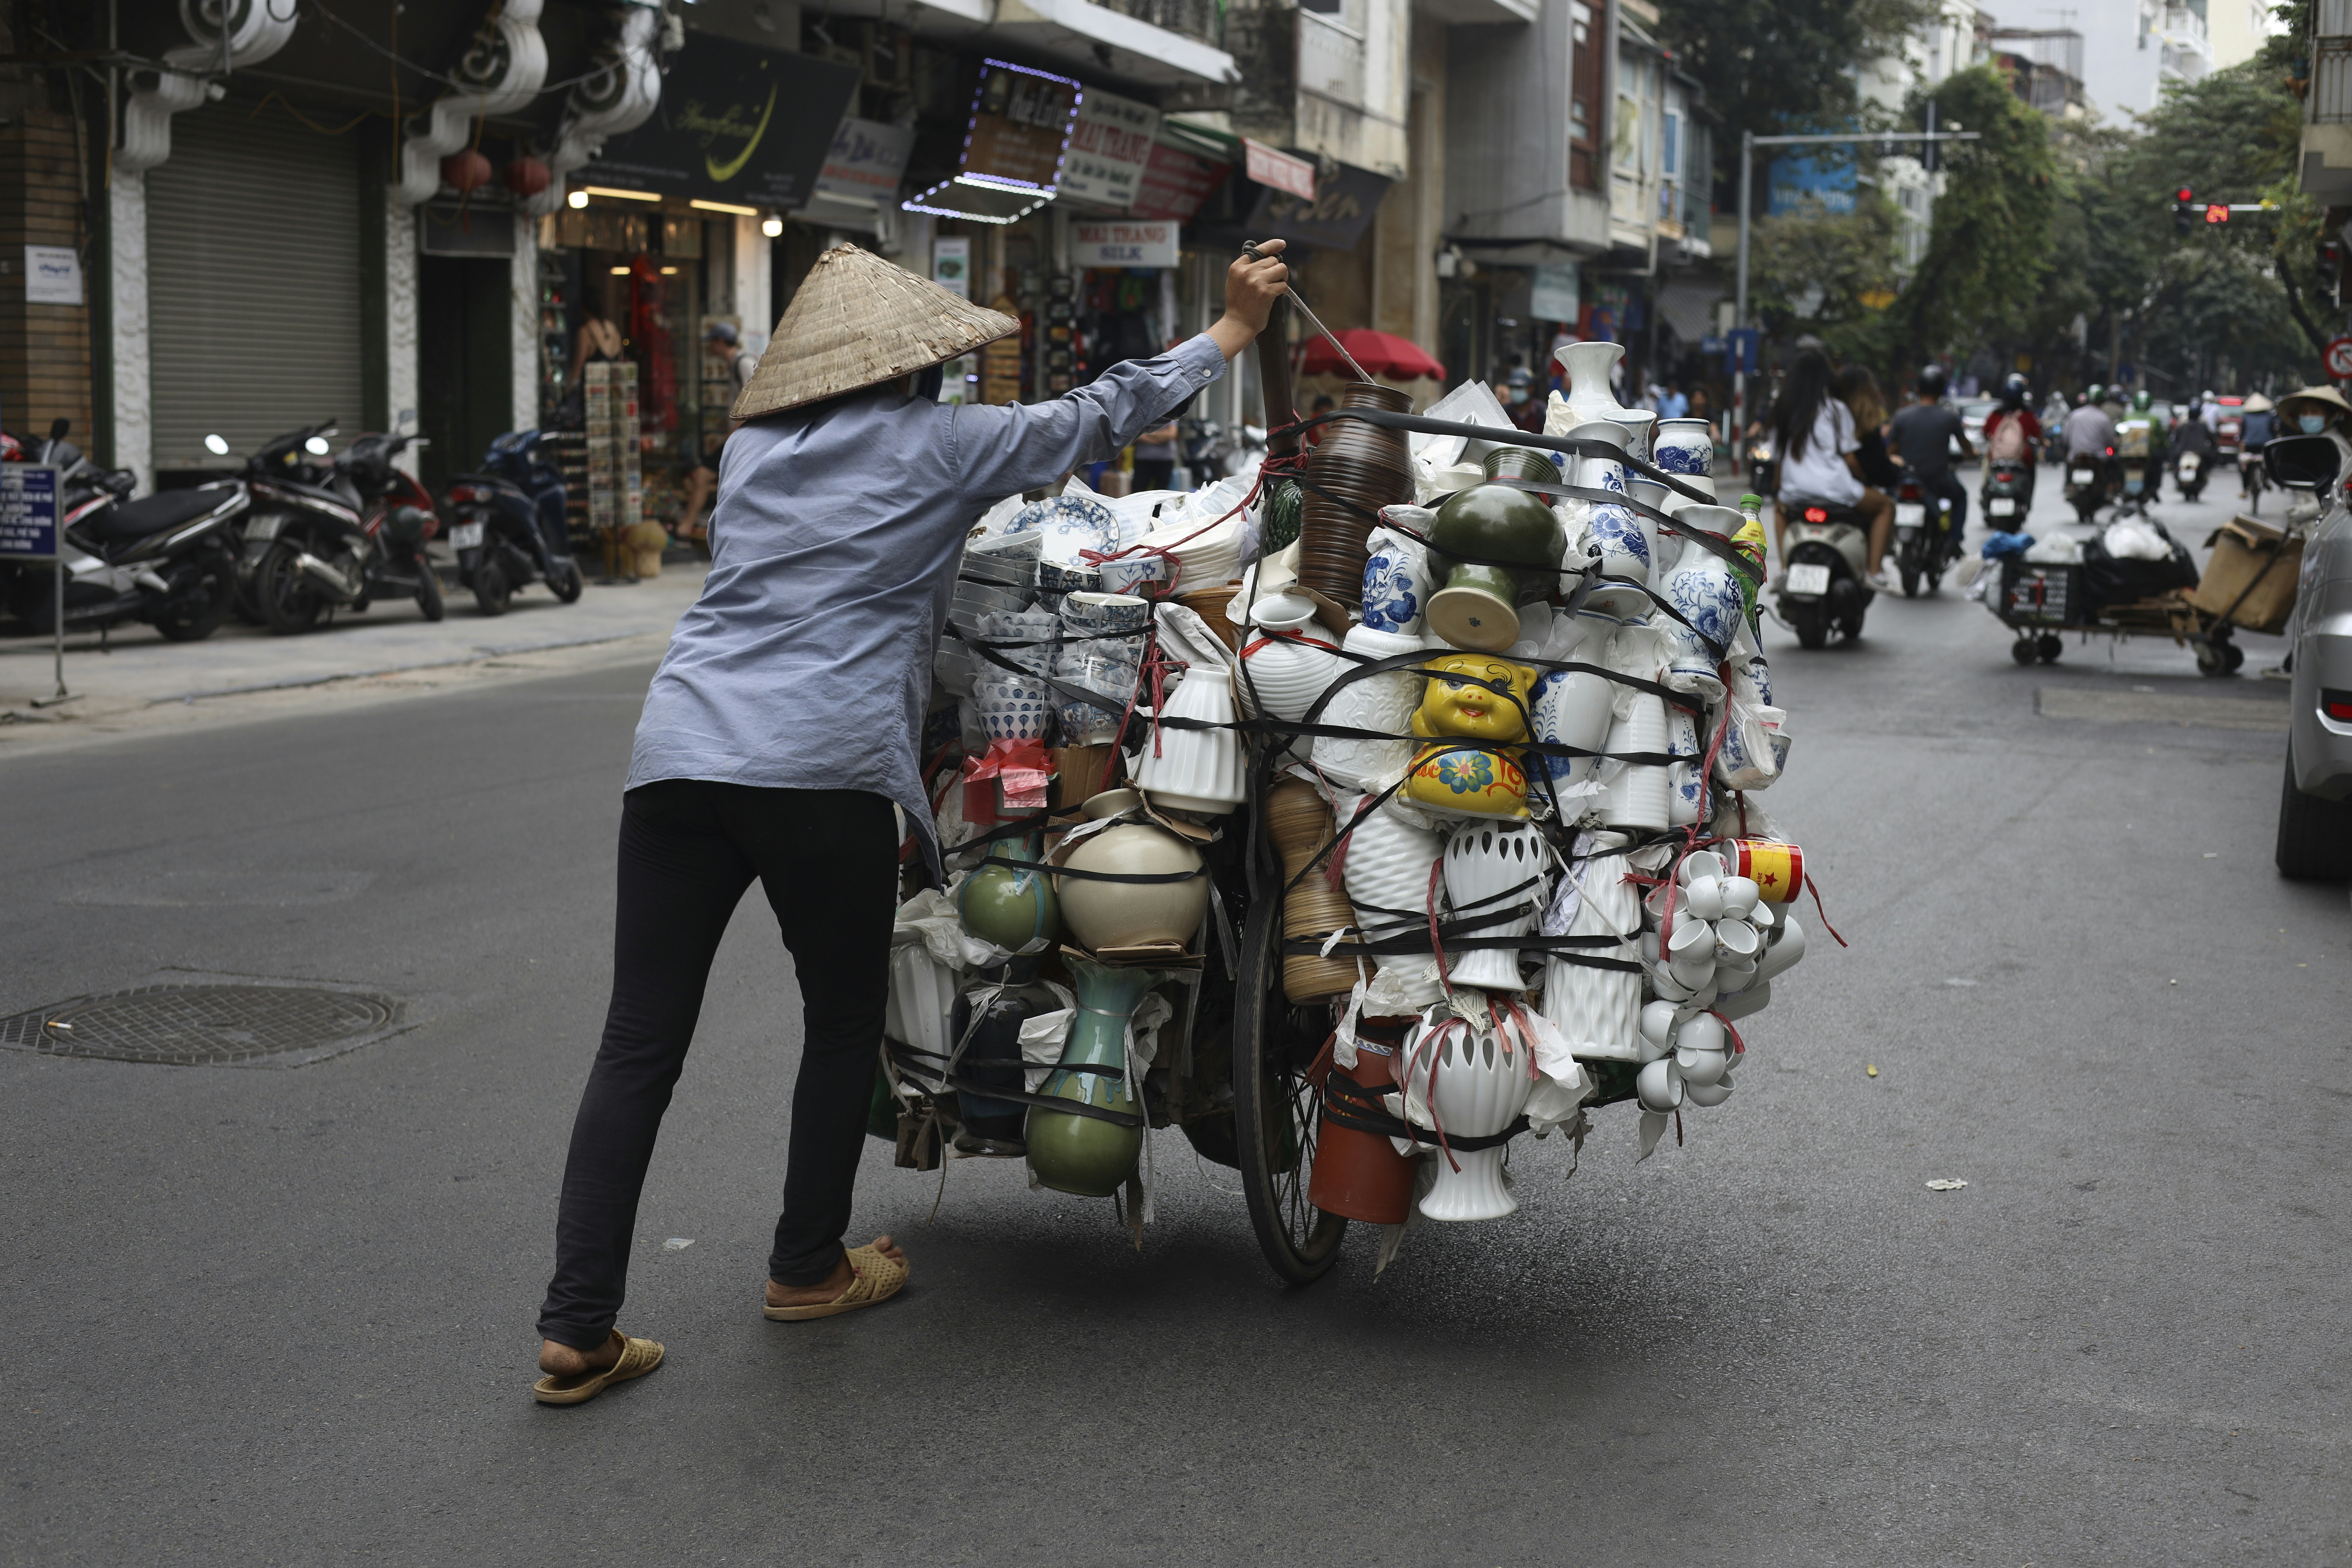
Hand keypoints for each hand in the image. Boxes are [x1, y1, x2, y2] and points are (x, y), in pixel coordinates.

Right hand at [1206, 241, 1289, 358]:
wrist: (1238, 324)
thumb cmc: (1238, 304)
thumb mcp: (1235, 281)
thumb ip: (1247, 268)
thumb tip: (1267, 258)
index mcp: (1238, 267)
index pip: (1258, 250)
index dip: (1272, 245)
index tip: (1282, 244)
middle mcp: (1247, 271)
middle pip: (1273, 260)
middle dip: (1277, 270)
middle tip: (1275, 280)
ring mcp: (1257, 281)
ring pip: (1281, 269)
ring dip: (1283, 278)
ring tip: (1277, 287)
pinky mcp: (1266, 292)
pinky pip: (1284, 285)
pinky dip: (1284, 291)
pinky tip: (1278, 296)